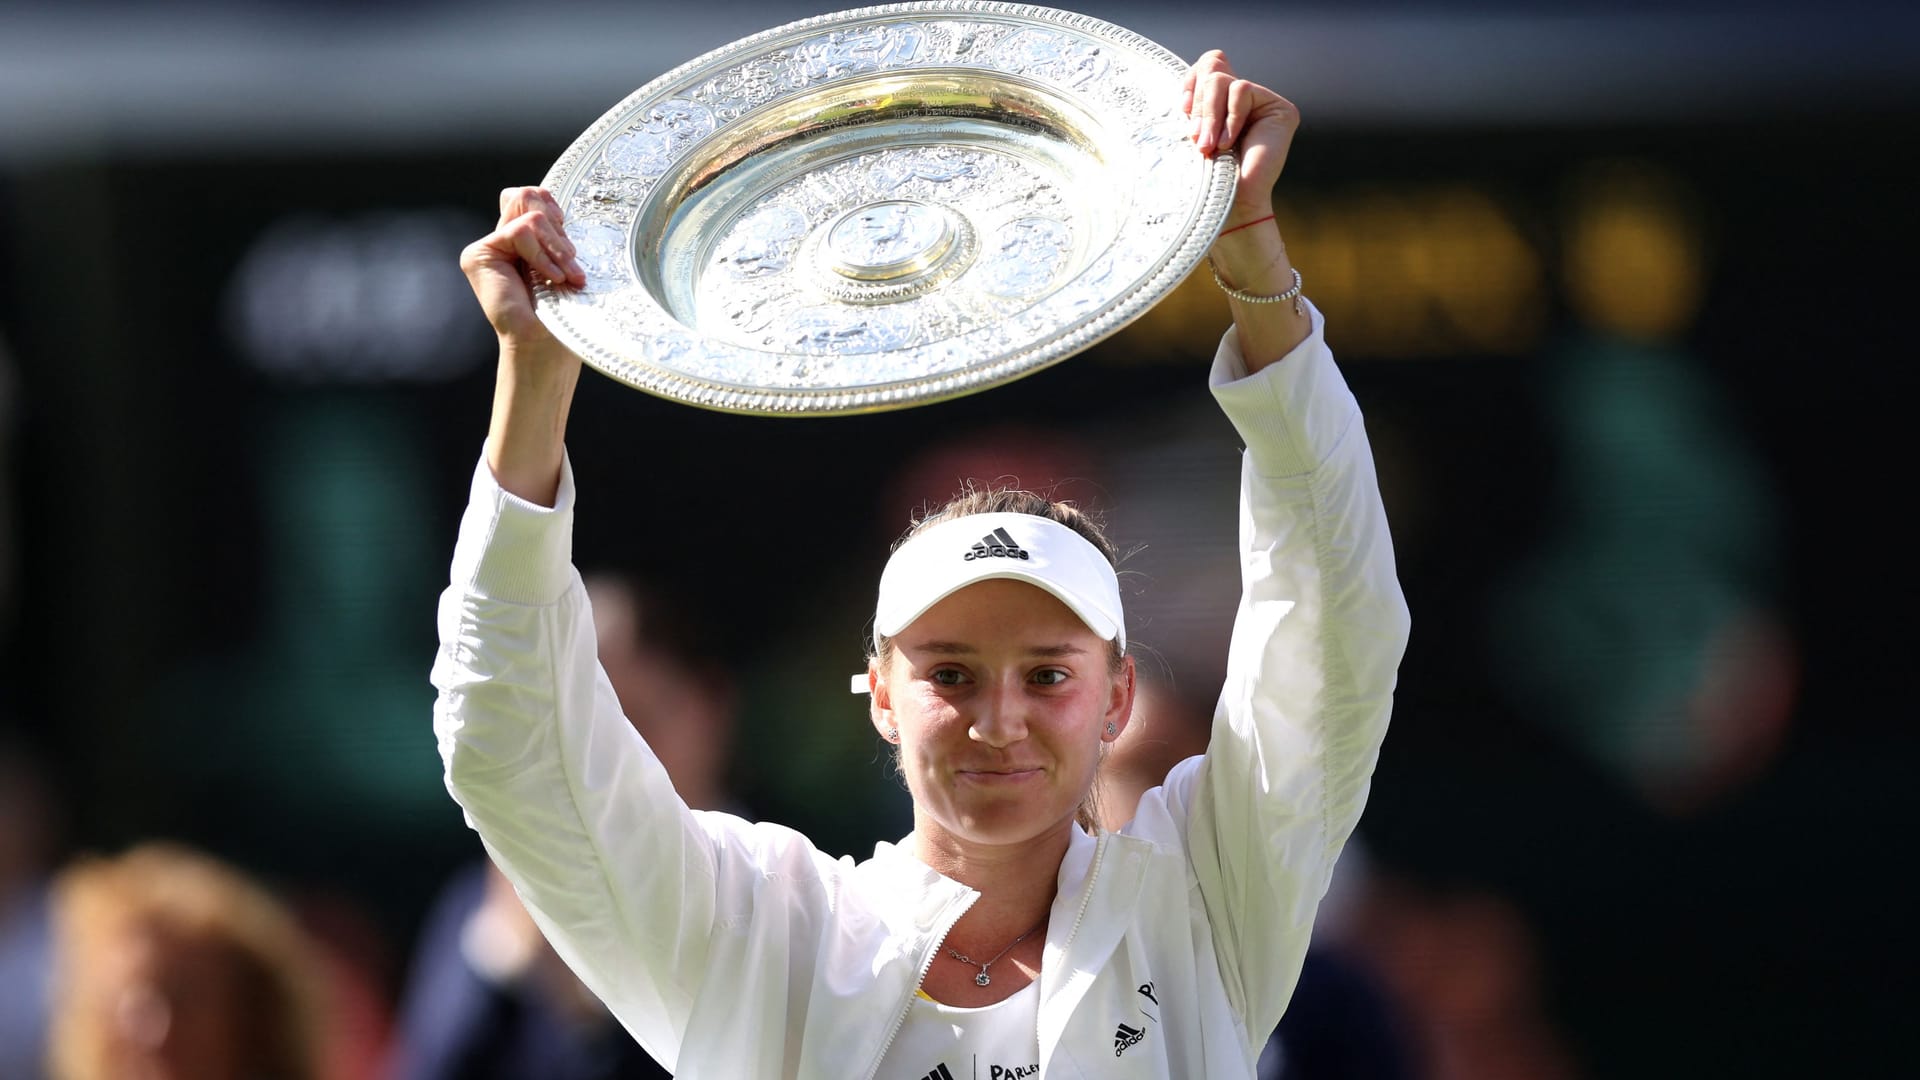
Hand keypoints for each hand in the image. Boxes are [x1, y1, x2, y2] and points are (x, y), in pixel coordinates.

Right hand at [466, 186, 585, 506]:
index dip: (554, 209)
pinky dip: (542, 254)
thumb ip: (551, 227)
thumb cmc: (565, 312)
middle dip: (558, 228)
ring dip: (556, 246)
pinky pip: (520, 230)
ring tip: (564, 276)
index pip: (535, 196)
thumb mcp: (565, 259)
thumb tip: (542, 194)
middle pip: (528, 195)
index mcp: (525, 239)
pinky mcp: (478, 254)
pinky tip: (550, 279)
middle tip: (569, 262)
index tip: (570, 246)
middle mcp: (503, 239)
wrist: (548, 345)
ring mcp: (489, 246)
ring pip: (529, 213)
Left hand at [1181, 50, 1300, 223]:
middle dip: (1199, 107)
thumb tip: (1213, 61)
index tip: (1183, 110)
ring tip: (1210, 146)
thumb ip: (1199, 96)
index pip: (1208, 65)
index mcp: (1222, 103)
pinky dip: (1230, 118)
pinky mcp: (1280, 110)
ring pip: (1223, 80)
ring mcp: (1264, 104)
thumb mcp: (1193, 129)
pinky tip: (1229, 143)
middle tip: (1198, 140)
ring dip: (1211, 116)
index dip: (1191, 81)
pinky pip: (1242, 90)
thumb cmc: (1205, 177)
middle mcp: (1244, 101)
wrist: (1226, 206)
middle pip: (1213, 69)